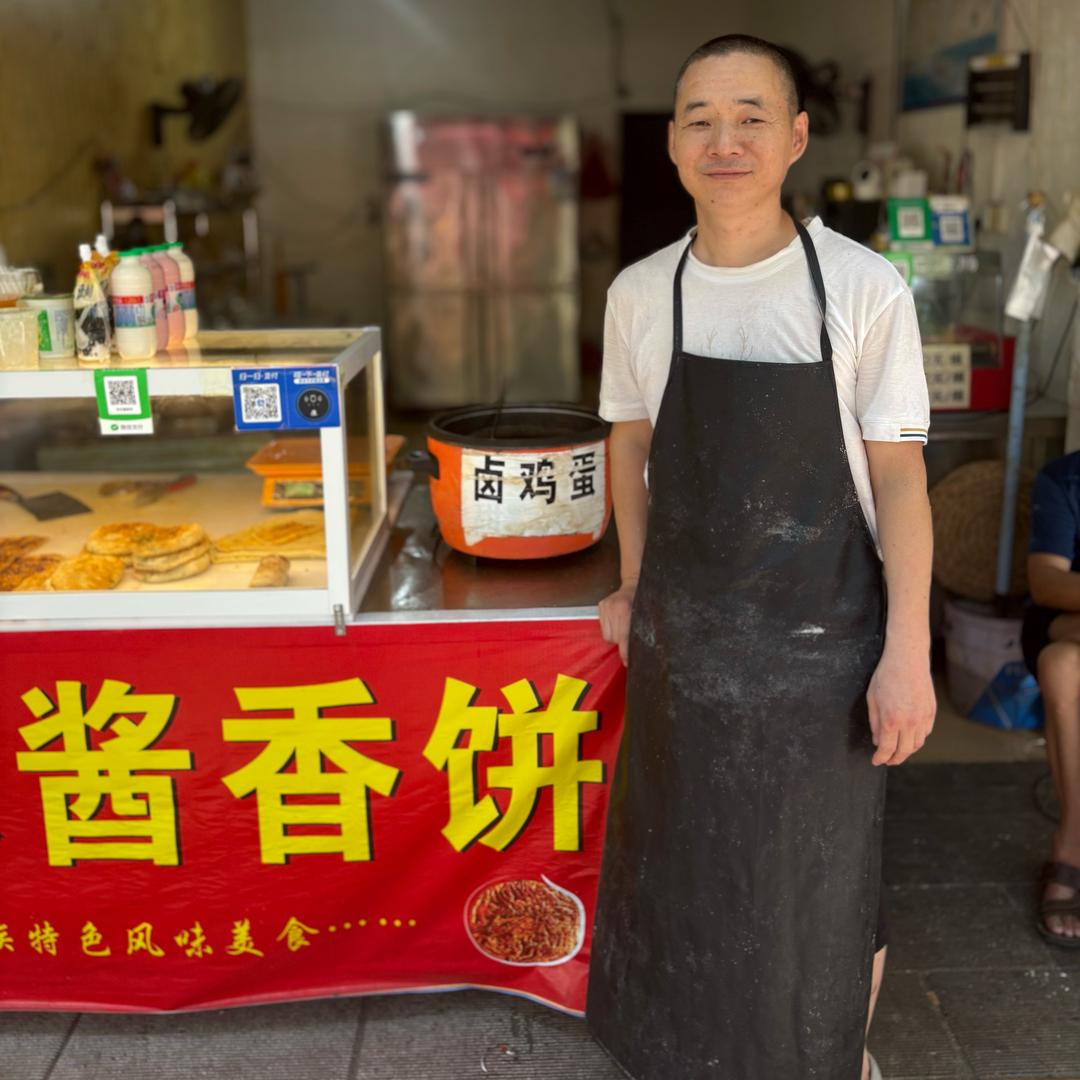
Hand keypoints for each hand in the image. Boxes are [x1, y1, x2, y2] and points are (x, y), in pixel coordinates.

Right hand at [599, 581, 637, 665]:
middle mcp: (614, 607)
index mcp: (626, 610)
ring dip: (615, 635)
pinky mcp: (601, 605)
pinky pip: (603, 628)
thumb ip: (640, 632)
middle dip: (621, 641)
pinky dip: (610, 628)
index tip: (627, 662)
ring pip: (607, 635)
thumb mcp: (647, 617)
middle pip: (613, 638)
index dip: (625, 652)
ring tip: (622, 626)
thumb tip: (638, 652)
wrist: (635, 582)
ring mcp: (606, 606)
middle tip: (628, 635)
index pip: (623, 637)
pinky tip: (616, 621)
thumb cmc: (644, 601)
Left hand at [867, 645, 935, 765]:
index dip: (880, 758)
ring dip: (907, 751)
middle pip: (904, 751)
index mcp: (891, 719)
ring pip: (917, 744)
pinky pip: (925, 733)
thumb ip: (875, 723)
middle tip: (887, 761)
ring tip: (898, 751)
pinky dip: (917, 739)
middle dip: (894, 759)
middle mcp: (909, 722)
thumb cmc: (886, 675)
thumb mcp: (872, 698)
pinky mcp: (931, 712)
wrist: (908, 659)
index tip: (876, 761)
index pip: (887, 748)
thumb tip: (877, 741)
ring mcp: (923, 718)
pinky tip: (910, 738)